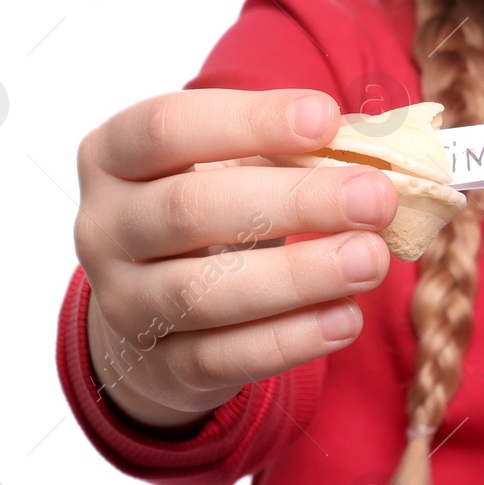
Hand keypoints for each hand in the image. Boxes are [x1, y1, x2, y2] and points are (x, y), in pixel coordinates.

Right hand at [73, 87, 397, 428]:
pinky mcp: (161, 366)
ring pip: (204, 292)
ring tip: (372, 259)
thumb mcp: (231, 162)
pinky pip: (224, 357)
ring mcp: (124, 303)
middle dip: (294, 202)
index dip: (250, 121)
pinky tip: (346, 317)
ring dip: (300, 276)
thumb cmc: (210, 207)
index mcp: (113, 156)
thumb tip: (379, 145)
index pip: (169, 126)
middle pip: (190, 209)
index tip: (327, 118)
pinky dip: (291, 339)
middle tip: (376, 196)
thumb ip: (291, 148)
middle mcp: (104, 228)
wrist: (153, 305)